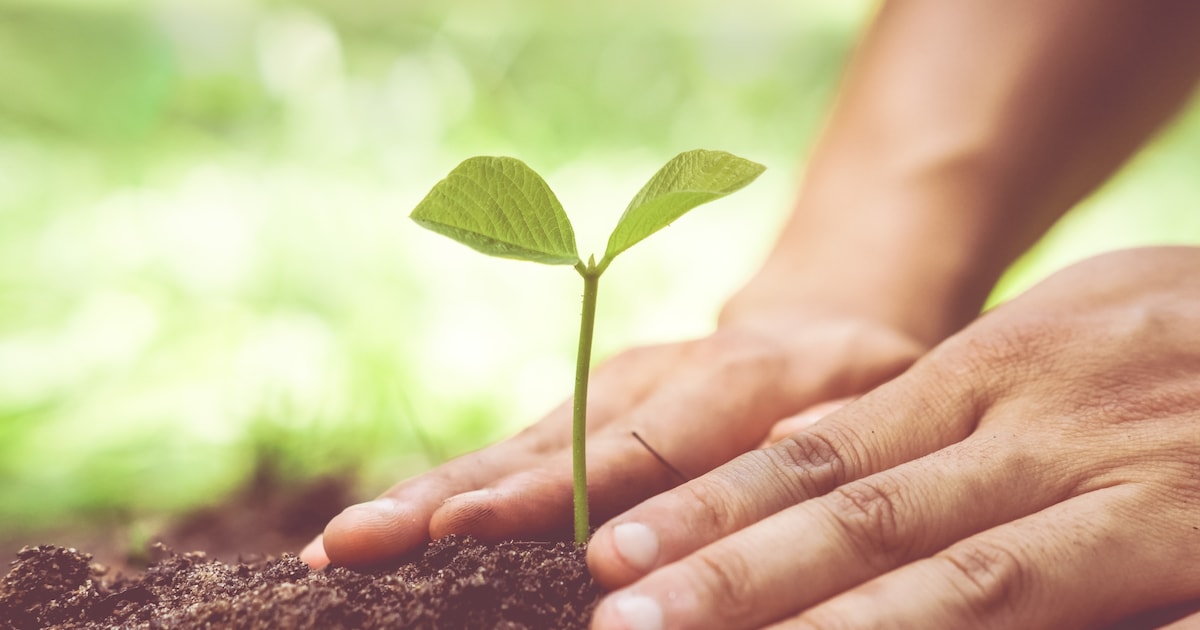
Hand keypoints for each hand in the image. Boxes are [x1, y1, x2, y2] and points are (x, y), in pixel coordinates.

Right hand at [300, 310, 921, 568]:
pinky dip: (445, 494)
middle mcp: (648, 380)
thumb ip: (838, 428)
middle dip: (448, 500)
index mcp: (728, 381)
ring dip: (422, 499)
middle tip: (355, 544)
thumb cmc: (862, 376)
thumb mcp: (884, 393)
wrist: (821, 319)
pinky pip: (512, 454)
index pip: (636, 447)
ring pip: (509, 449)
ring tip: (336, 547)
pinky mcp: (585, 406)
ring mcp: (607, 390)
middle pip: (542, 446)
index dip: (555, 493)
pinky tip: (379, 532)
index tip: (469, 532)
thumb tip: (791, 456)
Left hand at [588, 247, 1199, 629]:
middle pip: (856, 517)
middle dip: (732, 576)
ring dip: (827, 628)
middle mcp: (1030, 437)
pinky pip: (1097, 621)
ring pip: (954, 579)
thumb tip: (816, 441)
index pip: (818, 452)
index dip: (713, 507)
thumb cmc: (1166, 330)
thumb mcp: (1044, 334)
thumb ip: (932, 400)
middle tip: (618, 618)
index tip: (618, 549)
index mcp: (983, 380)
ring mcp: (1118, 497)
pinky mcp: (1199, 555)